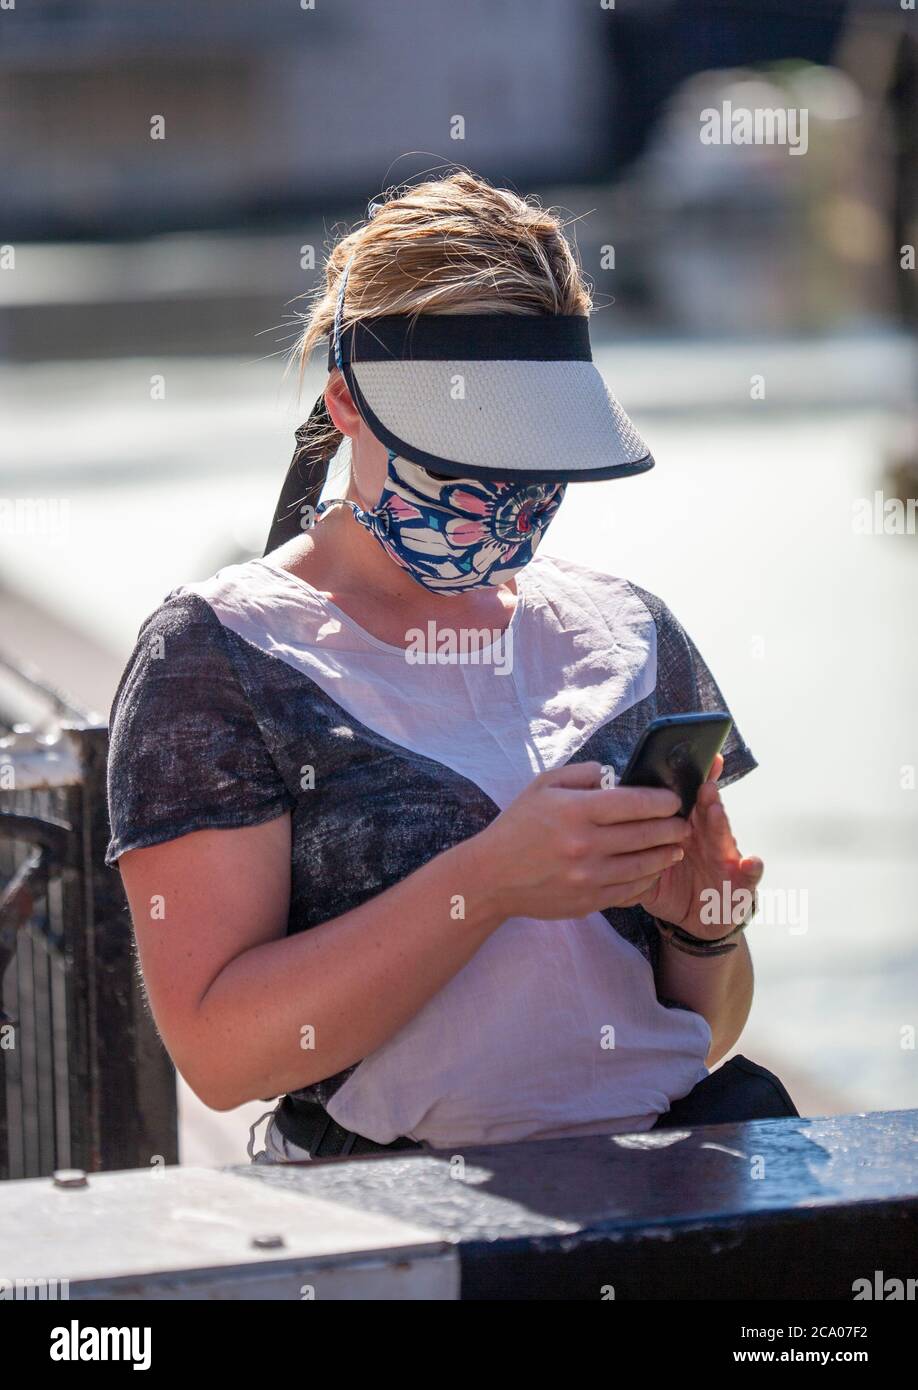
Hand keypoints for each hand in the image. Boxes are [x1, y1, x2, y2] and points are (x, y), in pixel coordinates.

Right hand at [474, 760, 688, 920]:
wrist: (491, 876)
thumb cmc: (518, 826)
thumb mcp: (543, 785)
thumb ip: (583, 773)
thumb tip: (616, 775)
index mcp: (576, 811)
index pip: (636, 803)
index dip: (663, 801)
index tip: (674, 799)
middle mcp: (586, 845)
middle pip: (647, 834)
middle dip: (673, 827)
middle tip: (683, 823)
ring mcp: (588, 877)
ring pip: (644, 866)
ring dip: (666, 855)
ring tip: (677, 847)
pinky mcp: (588, 901)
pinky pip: (630, 891)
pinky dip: (647, 879)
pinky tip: (653, 871)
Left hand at [634, 754, 763, 938]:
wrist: (700, 918)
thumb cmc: (672, 886)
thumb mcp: (646, 871)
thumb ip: (625, 856)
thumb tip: (590, 842)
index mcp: (681, 830)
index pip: (680, 802)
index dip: (679, 783)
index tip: (674, 762)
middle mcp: (706, 838)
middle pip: (704, 811)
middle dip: (703, 794)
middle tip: (698, 780)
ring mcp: (724, 857)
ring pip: (724, 835)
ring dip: (720, 820)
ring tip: (714, 808)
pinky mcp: (740, 882)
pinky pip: (748, 875)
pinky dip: (752, 868)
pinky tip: (751, 862)